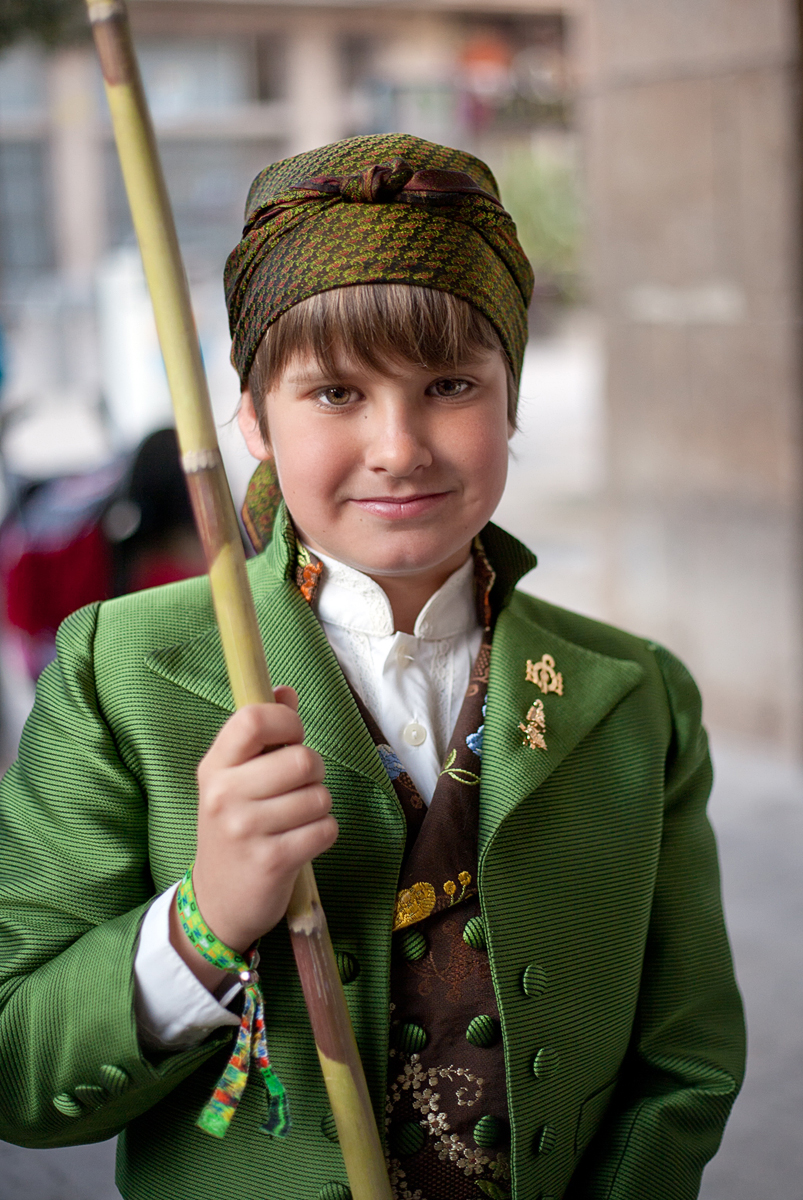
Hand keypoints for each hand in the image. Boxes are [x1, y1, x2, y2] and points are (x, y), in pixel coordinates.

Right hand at [170, 688, 337, 989]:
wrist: (217, 902)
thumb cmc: (236, 829)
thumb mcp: (235, 779)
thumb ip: (262, 734)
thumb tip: (286, 690)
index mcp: (215, 766)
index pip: (254, 718)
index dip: (287, 722)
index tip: (291, 739)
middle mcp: (224, 794)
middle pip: (302, 759)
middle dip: (314, 773)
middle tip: (298, 790)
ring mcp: (245, 829)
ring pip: (319, 796)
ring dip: (319, 807)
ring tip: (295, 820)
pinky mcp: (272, 861)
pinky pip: (325, 830)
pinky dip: (323, 835)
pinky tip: (301, 843)